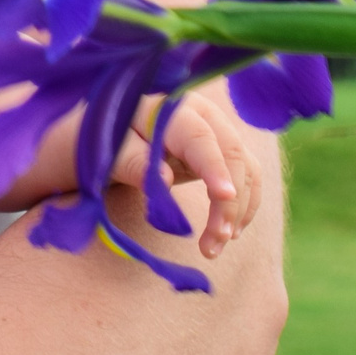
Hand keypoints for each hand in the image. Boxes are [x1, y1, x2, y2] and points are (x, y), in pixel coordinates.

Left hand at [110, 85, 261, 258]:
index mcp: (169, 108)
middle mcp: (202, 114)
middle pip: (231, 154)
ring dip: (238, 209)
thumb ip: (133, 162)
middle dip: (230, 201)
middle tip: (217, 239)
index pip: (199, 138)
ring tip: (215, 246)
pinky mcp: (225, 149)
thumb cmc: (108, 141)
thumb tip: (164, 180)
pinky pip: (248, 175)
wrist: (112, 133)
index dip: (214, 167)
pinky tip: (229, 232)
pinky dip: (244, 205)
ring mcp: (218, 130)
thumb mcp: (110, 152)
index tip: (225, 196)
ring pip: (245, 168)